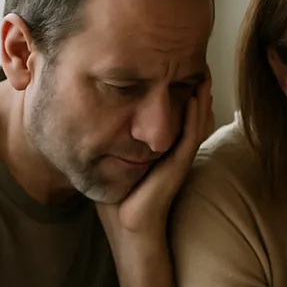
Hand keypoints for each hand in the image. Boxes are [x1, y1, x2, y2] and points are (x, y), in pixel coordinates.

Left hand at [97, 81, 212, 253]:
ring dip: (201, 94)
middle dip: (194, 86)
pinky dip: (196, 113)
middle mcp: (175, 149)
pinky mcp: (180, 163)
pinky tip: (197, 93)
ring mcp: (180, 156)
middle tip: (196, 60)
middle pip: (191, 111)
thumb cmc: (117, 200)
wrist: (128, 227)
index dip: (179, 89)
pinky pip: (192, 133)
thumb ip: (107, 139)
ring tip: (201, 69)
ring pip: (197, 119)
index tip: (176, 65)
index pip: (176, 112)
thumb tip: (84, 114)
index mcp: (163, 148)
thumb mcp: (109, 160)